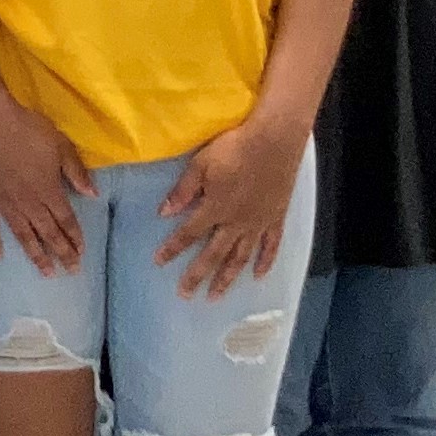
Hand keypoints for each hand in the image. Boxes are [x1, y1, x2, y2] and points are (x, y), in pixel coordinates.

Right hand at [0, 93, 97, 273]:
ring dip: (35, 255)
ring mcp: (4, 204)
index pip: (66, 221)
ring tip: (45, 272)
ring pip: (22, 235)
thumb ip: (76, 172)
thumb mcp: (61, 146)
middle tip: (71, 271)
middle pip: (47, 234)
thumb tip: (93, 195)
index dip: (75, 237)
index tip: (82, 253)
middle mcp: (28, 204)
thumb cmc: (28, 129)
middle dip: (61, 253)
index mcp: (49, 191)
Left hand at [156, 114, 308, 296]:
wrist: (275, 140)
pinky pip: (271, 246)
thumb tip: (164, 212)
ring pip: (241, 257)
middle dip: (197, 276)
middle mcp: (236, 222)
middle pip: (213, 254)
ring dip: (227, 278)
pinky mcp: (276, 218)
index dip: (172, 249)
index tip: (158, 262)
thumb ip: (183, 190)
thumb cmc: (234, 147)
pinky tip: (258, 276)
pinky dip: (264, 262)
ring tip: (216, 296)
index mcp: (215, 208)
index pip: (188, 234)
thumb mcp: (201, 164)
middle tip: (185, 295)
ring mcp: (258, 223)